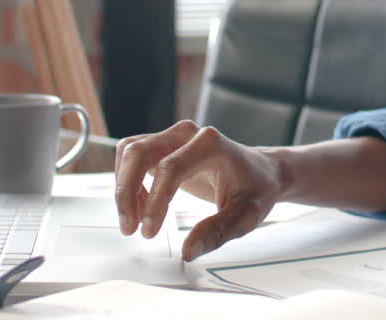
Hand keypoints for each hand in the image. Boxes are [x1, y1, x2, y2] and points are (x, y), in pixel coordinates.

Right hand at [114, 120, 282, 259]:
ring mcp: (174, 136)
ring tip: (134, 222)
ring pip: (130, 151)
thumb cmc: (256, 190)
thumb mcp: (246, 215)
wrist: (261, 172)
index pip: (170, 168)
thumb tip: (187, 252)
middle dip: (126, 191)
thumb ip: (218, 232)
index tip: (150, 232)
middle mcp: (188, 133)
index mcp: (210, 144)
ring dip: (123, 186)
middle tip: (129, 229)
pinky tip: (141, 208)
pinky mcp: (165, 146)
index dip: (155, 201)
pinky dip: (128, 182)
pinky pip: (133, 157)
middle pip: (139, 152)